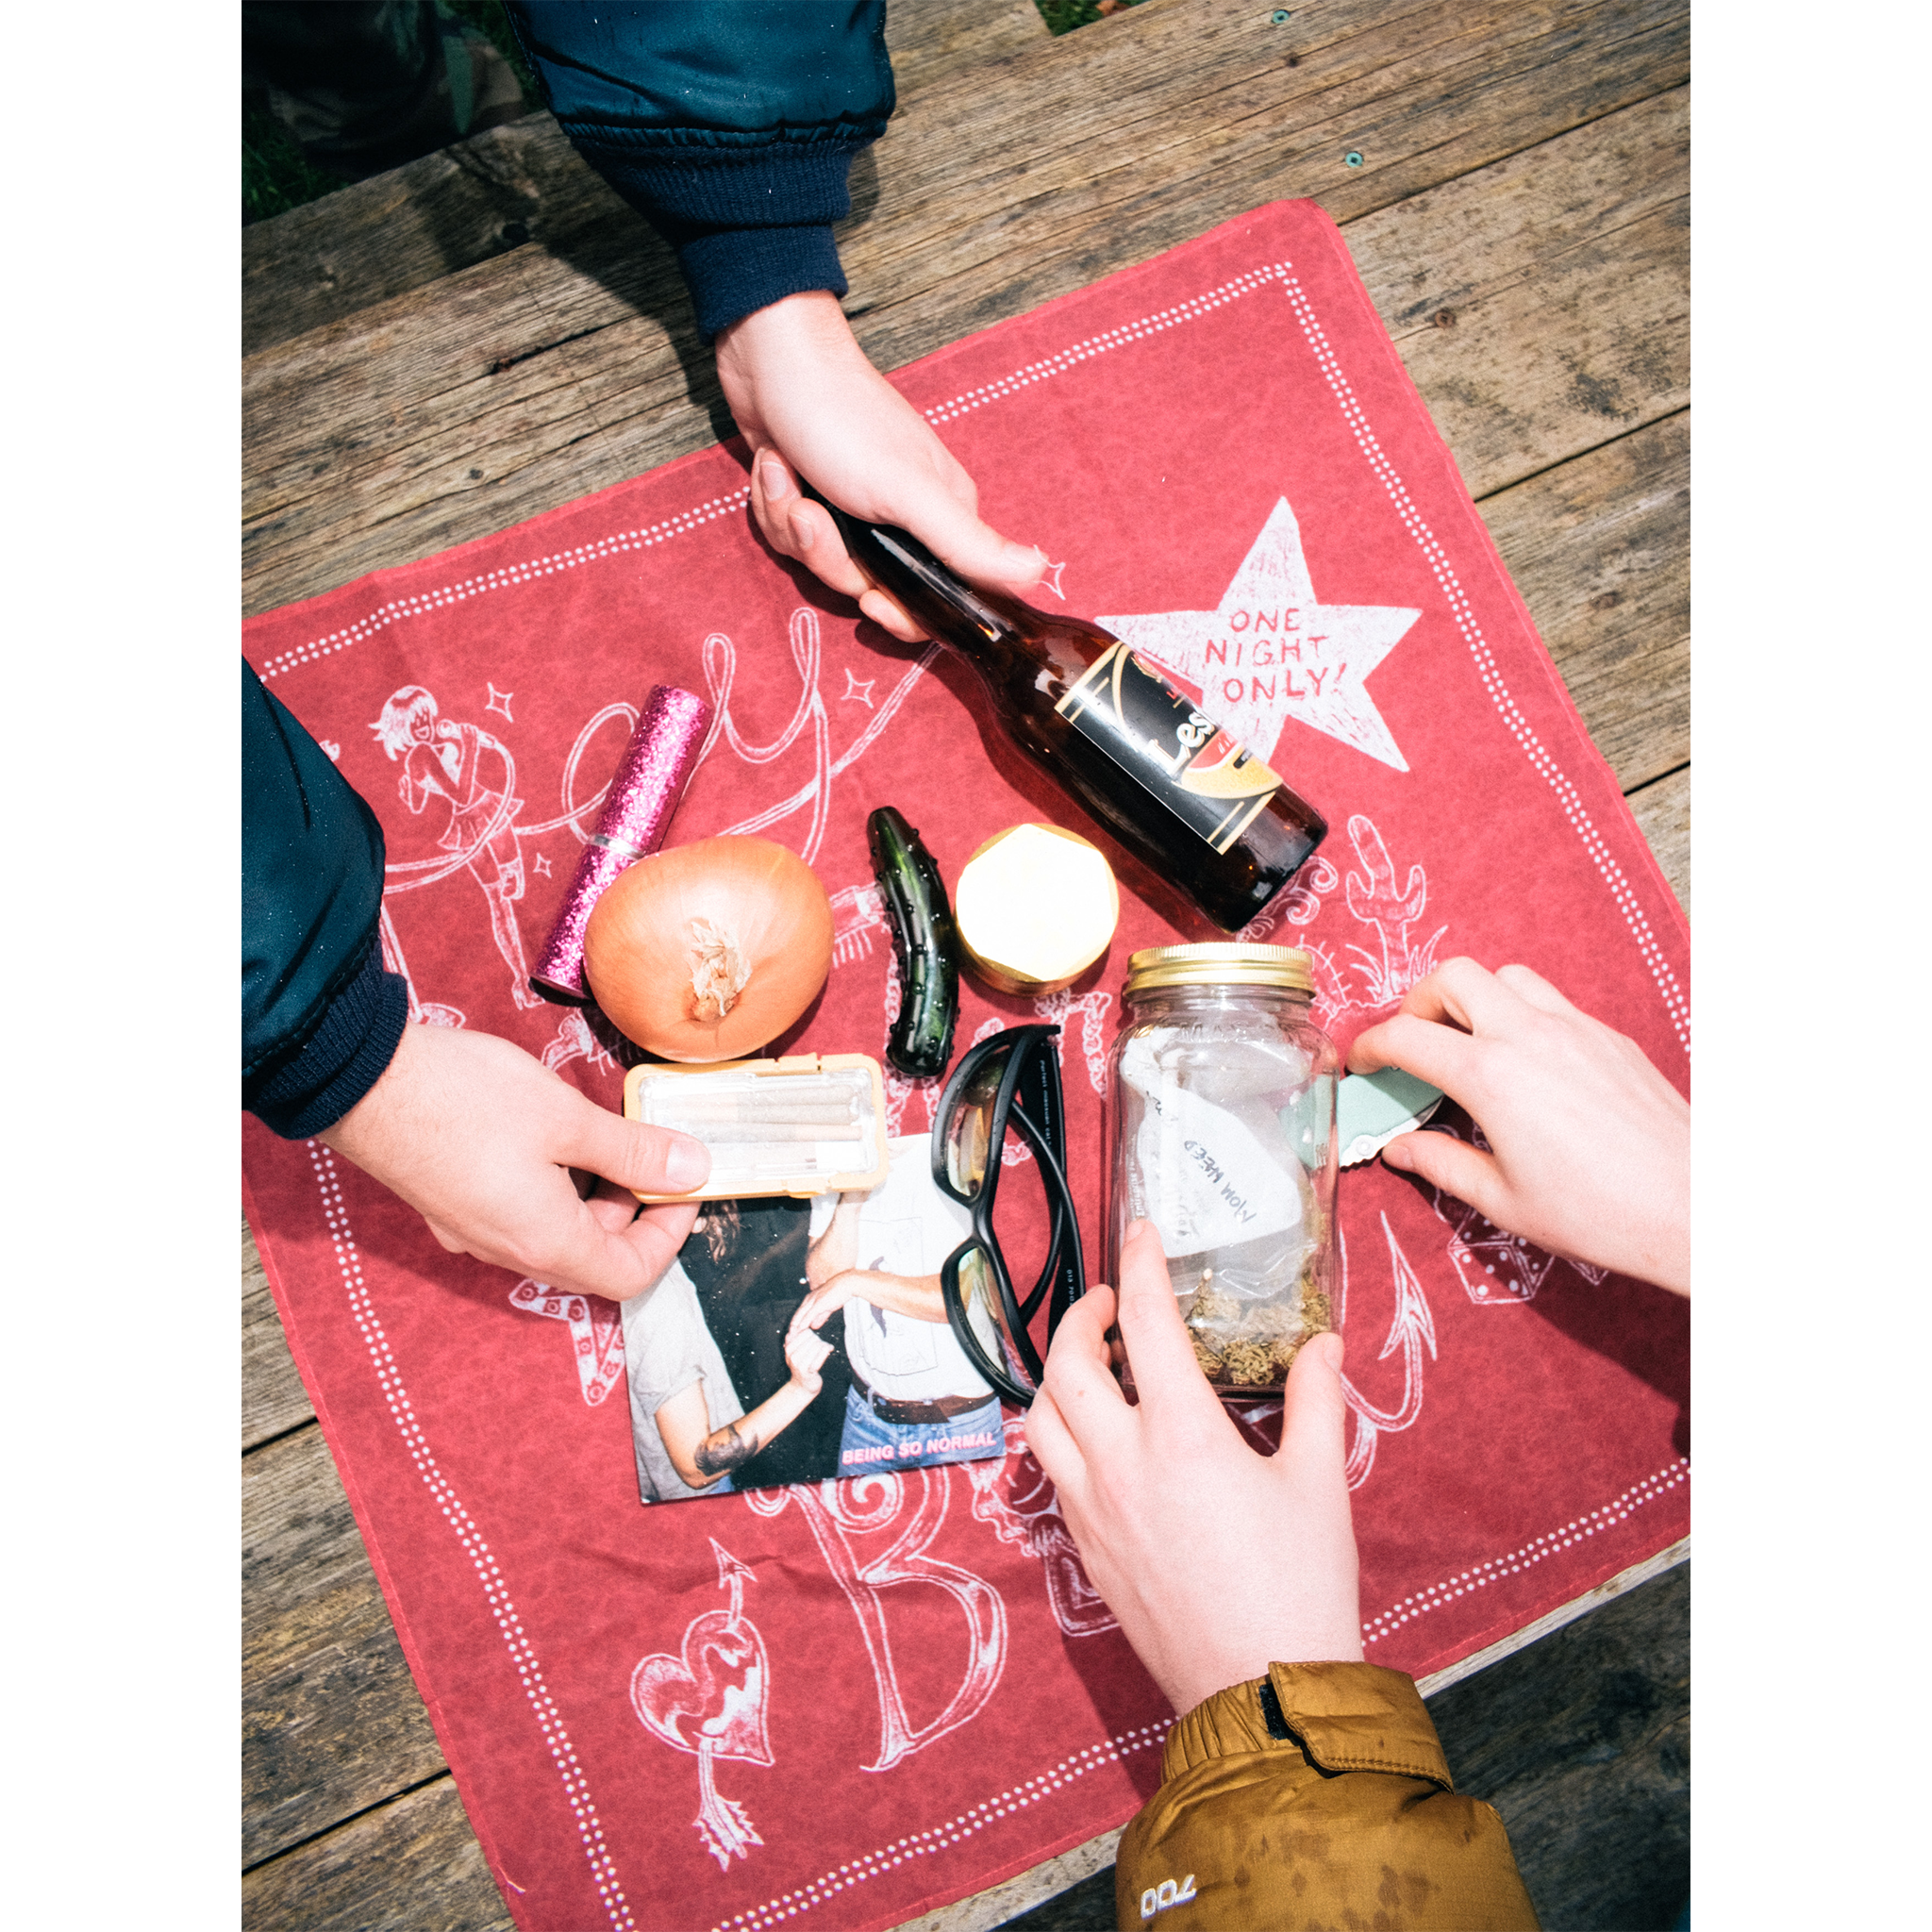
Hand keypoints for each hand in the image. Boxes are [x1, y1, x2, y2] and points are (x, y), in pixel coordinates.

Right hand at [319, 1022, 709, 1299]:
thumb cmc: (465, 1099)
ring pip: (555, 1233)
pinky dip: (553, 1185)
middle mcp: (508, 1251)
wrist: (360, 1079)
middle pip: (594, 1257)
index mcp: (546, 1243)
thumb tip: (694, 1170)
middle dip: (634, 1209)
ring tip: (599, 1132)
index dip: (670, 1235)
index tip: (685, 1184)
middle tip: (648, 1150)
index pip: (631, 1275)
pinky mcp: (452, 1205)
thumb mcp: (567, 1119)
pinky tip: (551, 1133)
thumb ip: (634, 1152)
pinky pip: (519, 1213)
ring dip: (592, 1194)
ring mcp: (474, 1232)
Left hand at [714, 292, 1047, 641]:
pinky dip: (774, 504)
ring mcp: (854, 510)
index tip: (870, 601)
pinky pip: (792, 536)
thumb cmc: (844, 421)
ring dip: (791, 521)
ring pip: (821, 561)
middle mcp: (902, 519)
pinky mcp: (813, 498)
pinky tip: (775, 465)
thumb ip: (968, 542)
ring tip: (788, 473)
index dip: (900, 612)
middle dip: (826, 554)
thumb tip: (1037, 572)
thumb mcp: (910, 491)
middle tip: (812, 509)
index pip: (933, 602)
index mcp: (941, 520)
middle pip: (864, 585)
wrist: (772, 361)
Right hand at [784, 1324, 832, 1398]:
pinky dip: (827, 1350)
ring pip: (818, 1345)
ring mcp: (799, 1364)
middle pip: (812, 1338)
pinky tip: (830, 1350)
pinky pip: (822, 1354)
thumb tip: (795, 1325)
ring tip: (826, 1349)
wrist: (802, 1387)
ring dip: (825, 1346)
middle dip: (819, 1340)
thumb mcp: (794, 1351)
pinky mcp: (809, 1371)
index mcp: (788, 1348)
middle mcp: (792, 1355)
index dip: (812, 1334)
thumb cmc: (801, 1366)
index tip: (815, 1340)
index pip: (804, 1332)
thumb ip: (794, 1338)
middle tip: (821, 1346)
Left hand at [788, 1269, 861, 1334]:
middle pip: (797, 1315)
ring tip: (792, 1336)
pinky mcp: (819, 1303)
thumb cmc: (839, 1293)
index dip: (795, 1324)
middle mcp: (809, 1299)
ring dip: (796, 1326)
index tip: (793, 1334)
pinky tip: (801, 1330)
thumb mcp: (827, 1307)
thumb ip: (820, 1317)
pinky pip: (809, 1315)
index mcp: (810, 1299)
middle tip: (789, 1338)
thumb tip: (813, 1326)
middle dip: (792, 1327)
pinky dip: (804, 1323)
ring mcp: (813, 1301)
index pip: (799, 1313)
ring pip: (801, 1315)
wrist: (847, 1283)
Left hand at [1024, 1221, 1360, 1715]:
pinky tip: (1098, 1436)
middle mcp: (1121, 1465)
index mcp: (1183, 1437)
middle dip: (1083, 1318)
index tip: (1141, 1232)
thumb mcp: (1318, 1484)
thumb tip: (1322, 1345)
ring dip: (1060, 1377)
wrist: (1262, 1694)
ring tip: (1098, 1364)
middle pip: (1067, 1365)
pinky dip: (1061, 1434)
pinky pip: (1051, 1472)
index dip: (1143, 1267)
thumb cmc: (1299, 1588)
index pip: (1148, 1325)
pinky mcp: (1085, 1550)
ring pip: (1041, 1419)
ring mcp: (1093, 1510)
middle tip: (1115, 1304)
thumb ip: (1313, 1401)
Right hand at [1348, 958, 1689, 1293]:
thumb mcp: (1502, 1200)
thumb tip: (1399, 1148)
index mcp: (1491, 1076)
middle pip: (1453, 976)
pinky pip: (1552, 1002)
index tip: (1362, 1063)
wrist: (1693, 1206)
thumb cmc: (1598, 1213)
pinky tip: (1527, 1065)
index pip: (1406, 1036)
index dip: (1370, 1045)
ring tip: (1468, 1043)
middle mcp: (1530, 1036)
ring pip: (1506, 976)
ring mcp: (1575, 1028)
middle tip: (1413, 1043)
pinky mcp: (1609, 1037)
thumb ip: (1441, 1163)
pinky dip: (1521, 1015)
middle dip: (1418, 1002)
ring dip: (1474, 998)